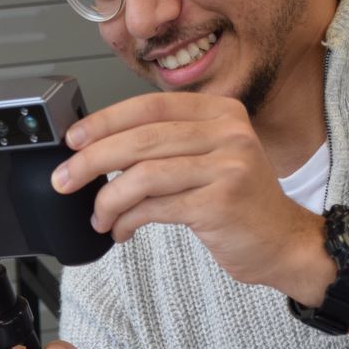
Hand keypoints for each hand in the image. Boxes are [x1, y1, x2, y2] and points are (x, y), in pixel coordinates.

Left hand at [51, 91, 328, 292]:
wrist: (283, 242)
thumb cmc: (239, 203)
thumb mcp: (209, 158)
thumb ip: (167, 145)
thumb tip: (100, 148)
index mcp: (221, 112)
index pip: (149, 106)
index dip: (105, 121)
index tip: (73, 140)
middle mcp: (228, 132)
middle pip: (141, 139)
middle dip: (92, 161)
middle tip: (65, 180)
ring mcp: (227, 166)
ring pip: (143, 174)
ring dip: (107, 199)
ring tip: (97, 216)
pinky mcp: (220, 202)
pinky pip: (155, 207)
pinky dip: (128, 220)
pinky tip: (120, 230)